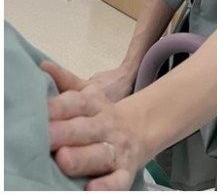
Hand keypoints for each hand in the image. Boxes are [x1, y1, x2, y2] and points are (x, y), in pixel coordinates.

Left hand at [41, 61, 146, 189]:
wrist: (143, 129)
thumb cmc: (102, 116)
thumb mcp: (89, 94)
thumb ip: (66, 82)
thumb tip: (42, 66)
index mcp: (96, 106)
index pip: (78, 103)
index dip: (61, 107)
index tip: (43, 111)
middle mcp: (107, 126)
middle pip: (87, 128)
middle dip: (67, 132)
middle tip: (48, 136)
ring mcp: (117, 149)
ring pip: (101, 153)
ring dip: (83, 157)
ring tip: (64, 160)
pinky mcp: (125, 171)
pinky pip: (118, 181)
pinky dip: (107, 187)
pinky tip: (91, 190)